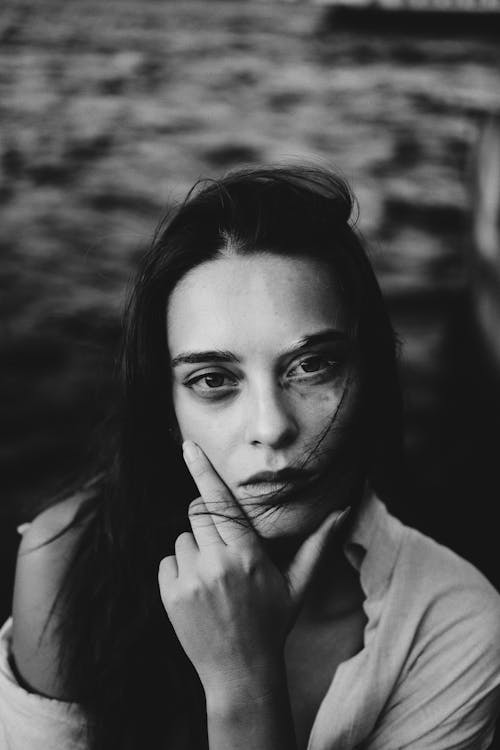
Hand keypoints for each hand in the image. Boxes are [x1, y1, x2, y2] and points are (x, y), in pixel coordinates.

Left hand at [158, 441, 348, 697]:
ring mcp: (191, 580)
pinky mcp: (170, 594)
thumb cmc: (272, 624)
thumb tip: (342, 510)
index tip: (188, 445)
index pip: (222, 502)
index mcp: (248, 555)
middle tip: (223, 546)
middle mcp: (217, 563)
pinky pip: (169, 560)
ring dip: (196, 548)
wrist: (240, 673)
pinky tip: (198, 591)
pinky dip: (180, 568)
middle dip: (208, 520)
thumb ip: (317, 544)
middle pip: (198, 513)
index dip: (203, 470)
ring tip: (214, 578)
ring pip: (183, 537)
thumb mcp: (298, 585)